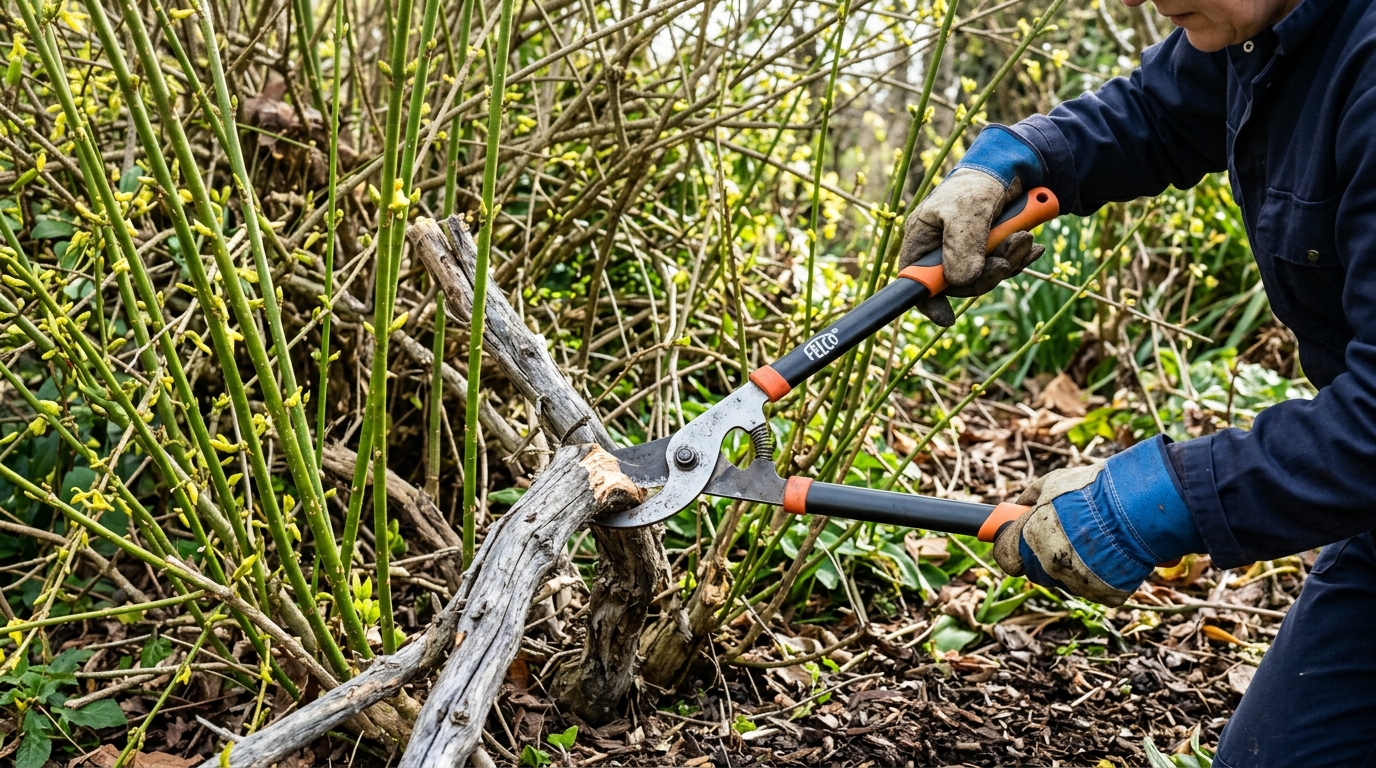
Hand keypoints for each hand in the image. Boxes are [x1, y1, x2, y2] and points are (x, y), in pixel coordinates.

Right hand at [899, 169, 1044, 325]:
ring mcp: (966, 250)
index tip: (947, 317)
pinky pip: (1002, 266)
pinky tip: (1031, 245)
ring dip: (1009, 262)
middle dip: (986, 275)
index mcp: (923, 238)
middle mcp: (941, 248)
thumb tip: (962, 282)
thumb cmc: (978, 183)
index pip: (915, 279)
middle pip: (957, 284)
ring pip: (984, 276)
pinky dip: (1018, 257)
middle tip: (1006, 261)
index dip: (928, 301)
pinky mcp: (989, 248)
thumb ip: (963, 246)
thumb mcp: (967, 211)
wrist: (1013, 165)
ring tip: (1025, 238)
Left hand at [991, 436, 1205, 606]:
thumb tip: (1017, 503)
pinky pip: (1096, 587)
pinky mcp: (1105, 594)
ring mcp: (1077, 583)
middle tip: (1064, 534)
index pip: (1004, 558)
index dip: (1010, 547)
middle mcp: (1048, 565)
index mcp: (1029, 539)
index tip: (1016, 540)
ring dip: (1074, 564)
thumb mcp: (1054, 482)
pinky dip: (1102, 574)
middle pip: (1035, 570)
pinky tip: (1112, 552)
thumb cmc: (1093, 490)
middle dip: (1043, 554)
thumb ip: (1030, 496)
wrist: (1139, 505)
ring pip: (1066, 580)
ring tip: (1095, 538)